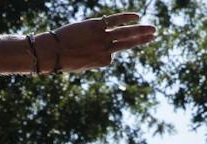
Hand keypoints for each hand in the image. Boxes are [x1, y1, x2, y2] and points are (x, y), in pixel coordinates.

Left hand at [41, 12, 156, 72]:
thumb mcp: (78, 66)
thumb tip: (99, 54)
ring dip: (141, 31)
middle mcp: (104, 50)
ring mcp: (101, 38)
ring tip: (153, 30)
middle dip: (142, 40)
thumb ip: (90, 60)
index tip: (90, 56)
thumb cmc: (60, 61)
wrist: (51, 53)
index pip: (110, 58)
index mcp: (100, 62)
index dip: (104, 56)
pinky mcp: (96, 26)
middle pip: (127, 44)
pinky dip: (126, 17)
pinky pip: (115, 20)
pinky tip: (137, 15)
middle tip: (155, 36)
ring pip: (125, 34)